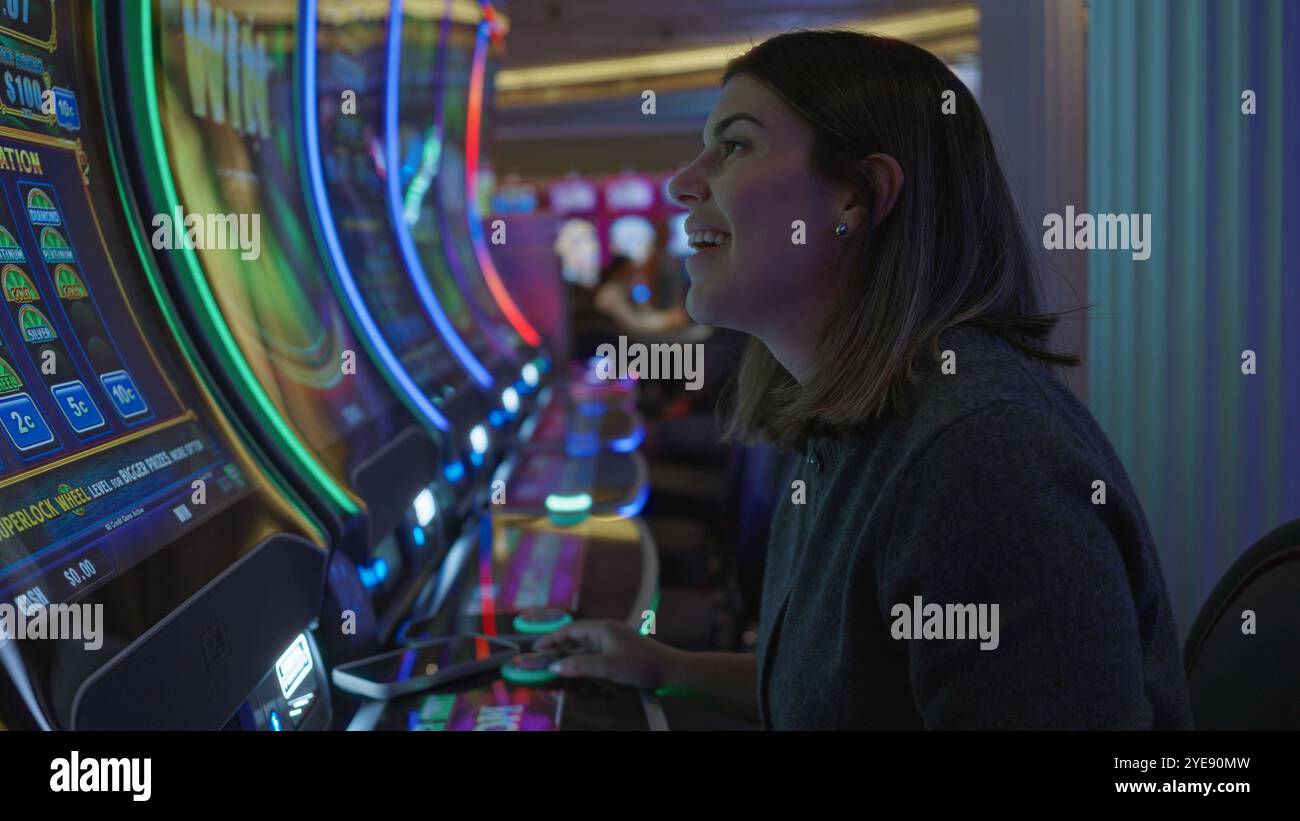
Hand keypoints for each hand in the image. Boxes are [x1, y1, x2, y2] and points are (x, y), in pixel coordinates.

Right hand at [535, 619, 679, 689]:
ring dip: (569, 653)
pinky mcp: (620, 652)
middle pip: (577, 636)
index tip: (537, 648)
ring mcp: (614, 641)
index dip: (552, 638)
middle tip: (541, 657)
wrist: (669, 670)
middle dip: (558, 646)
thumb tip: (555, 666)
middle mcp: (607, 631)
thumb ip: (580, 665)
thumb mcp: (608, 667)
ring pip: (585, 645)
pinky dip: (582, 658)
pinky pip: (594, 652)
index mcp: (603, 628)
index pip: (571, 630)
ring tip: (553, 662)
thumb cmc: (640, 665)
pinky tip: (576, 666)